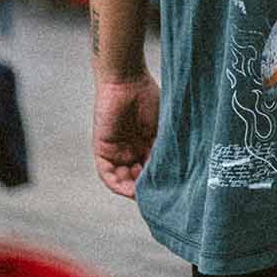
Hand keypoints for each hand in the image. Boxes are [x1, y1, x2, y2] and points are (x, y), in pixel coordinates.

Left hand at [93, 72, 159, 197]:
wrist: (128, 80)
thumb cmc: (148, 97)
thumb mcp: (161, 128)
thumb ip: (163, 149)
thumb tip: (174, 173)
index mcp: (147, 144)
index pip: (152, 170)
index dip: (159, 182)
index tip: (171, 191)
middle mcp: (131, 150)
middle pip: (138, 178)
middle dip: (147, 189)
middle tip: (160, 197)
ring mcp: (117, 150)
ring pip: (123, 179)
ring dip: (134, 190)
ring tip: (146, 196)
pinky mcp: (102, 149)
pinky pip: (107, 174)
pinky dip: (117, 184)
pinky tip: (130, 191)